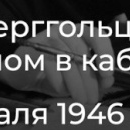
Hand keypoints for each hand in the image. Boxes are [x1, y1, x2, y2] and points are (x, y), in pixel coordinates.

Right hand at [0, 27, 114, 104]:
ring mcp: (47, 37)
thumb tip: (108, 81)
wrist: (21, 72)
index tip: (107, 74)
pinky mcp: (33, 50)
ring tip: (81, 100)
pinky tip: (61, 91)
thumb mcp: (78, 75)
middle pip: (82, 51)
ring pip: (67, 60)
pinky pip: (51, 66)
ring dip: (77, 84)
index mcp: (78, 31)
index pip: (97, 35)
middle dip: (90, 79)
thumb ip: (94, 76)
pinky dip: (59, 82)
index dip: (105, 53)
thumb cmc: (53, 72)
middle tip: (93, 99)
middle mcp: (63, 29)